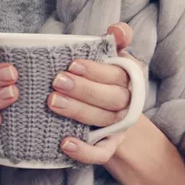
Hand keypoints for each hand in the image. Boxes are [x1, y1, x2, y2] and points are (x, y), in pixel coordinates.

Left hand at [48, 22, 145, 164]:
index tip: (72, 63)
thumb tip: (118, 30)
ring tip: (53, 102)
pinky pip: (101, 153)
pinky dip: (84, 151)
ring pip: (104, 121)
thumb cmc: (103, 78)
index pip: (118, 74)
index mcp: (131, 78)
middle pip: (113, 98)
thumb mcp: (110, 57)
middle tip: (57, 81)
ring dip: (78, 112)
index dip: (96, 70)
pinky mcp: (109, 147)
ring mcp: (120, 127)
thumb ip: (115, 40)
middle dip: (84, 90)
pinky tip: (65, 143)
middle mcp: (129, 103)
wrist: (109, 116)